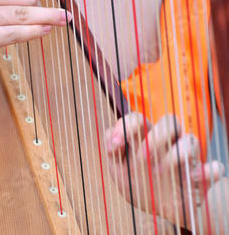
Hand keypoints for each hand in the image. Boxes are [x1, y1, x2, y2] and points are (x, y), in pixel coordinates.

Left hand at [105, 113, 224, 229]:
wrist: (160, 208)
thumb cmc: (137, 182)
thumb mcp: (118, 170)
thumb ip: (113, 152)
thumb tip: (112, 144)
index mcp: (145, 136)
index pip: (139, 118)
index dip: (126, 125)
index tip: (116, 144)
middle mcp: (167, 141)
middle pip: (170, 121)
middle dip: (155, 137)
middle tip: (142, 158)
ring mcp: (186, 157)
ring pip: (191, 139)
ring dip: (177, 153)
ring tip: (159, 171)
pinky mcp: (202, 175)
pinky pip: (214, 168)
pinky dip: (208, 171)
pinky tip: (195, 177)